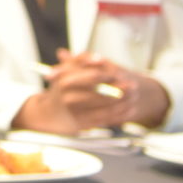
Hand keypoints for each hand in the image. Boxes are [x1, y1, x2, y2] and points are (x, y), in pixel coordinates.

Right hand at [17, 52, 140, 132]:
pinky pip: (103, 120)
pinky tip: (127, 111)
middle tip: (133, 86)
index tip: (120, 73)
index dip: (109, 74)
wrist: (48, 114)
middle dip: (119, 89)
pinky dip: (118, 116)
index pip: (93, 75)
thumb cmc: (61, 89)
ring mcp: (74, 111)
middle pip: (101, 92)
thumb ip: (81, 61)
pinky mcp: (81, 124)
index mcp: (65, 79)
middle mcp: (68, 95)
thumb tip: (98, 58)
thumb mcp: (66, 71)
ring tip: (133, 99)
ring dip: (122, 103)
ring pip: (104, 107)